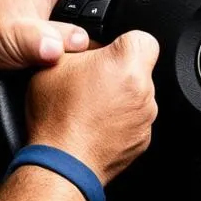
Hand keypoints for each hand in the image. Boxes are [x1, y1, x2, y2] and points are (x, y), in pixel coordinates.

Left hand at [0, 0, 111, 70]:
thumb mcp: (15, 34)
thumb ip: (41, 39)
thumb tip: (64, 44)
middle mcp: (44, 8)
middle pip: (81, 1)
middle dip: (101, 6)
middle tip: (122, 14)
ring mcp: (43, 28)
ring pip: (76, 27)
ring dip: (90, 35)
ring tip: (111, 42)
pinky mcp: (40, 48)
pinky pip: (67, 47)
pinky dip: (77, 54)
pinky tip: (87, 63)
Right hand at [26, 31, 159, 185]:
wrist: (63, 163)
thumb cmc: (58, 117)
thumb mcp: (54, 64)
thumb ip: (76, 46)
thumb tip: (82, 43)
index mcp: (126, 62)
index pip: (142, 38)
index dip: (123, 43)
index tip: (108, 52)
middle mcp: (143, 89)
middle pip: (138, 69)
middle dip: (117, 72)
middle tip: (90, 82)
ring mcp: (146, 117)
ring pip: (136, 96)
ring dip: (118, 98)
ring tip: (88, 107)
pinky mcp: (142, 139)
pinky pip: (133, 122)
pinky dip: (118, 122)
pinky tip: (94, 125)